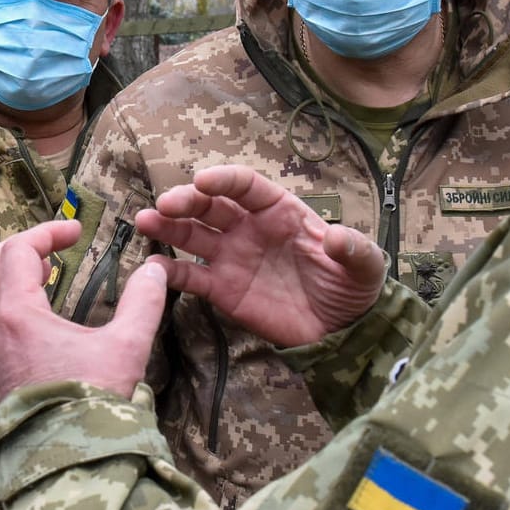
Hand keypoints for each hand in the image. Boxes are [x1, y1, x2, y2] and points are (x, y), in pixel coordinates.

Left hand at [0, 220, 169, 410]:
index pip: (18, 251)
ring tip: (37, 281)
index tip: (75, 232)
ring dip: (2, 280)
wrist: (68, 464)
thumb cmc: (93, 404)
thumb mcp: (126, 347)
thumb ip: (143, 302)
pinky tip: (29, 323)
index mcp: (17, 315)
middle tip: (50, 252)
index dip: (47, 233)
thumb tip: (156, 270)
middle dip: (16, 250)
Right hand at [135, 165, 386, 346]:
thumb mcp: (364, 267)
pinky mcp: (223, 289)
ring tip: (145, 221)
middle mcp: (250, 227)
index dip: (224, 179)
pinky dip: (170, 272)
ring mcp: (233, 257)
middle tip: (165, 204)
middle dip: (186, 200)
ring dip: (168, 226)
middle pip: (211, 205)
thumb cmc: (352, 288)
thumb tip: (337, 236)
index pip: (246, 186)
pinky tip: (153, 269)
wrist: (342, 330)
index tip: (203, 180)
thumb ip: (354, 250)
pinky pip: (191, 277)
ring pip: (193, 234)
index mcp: (280, 211)